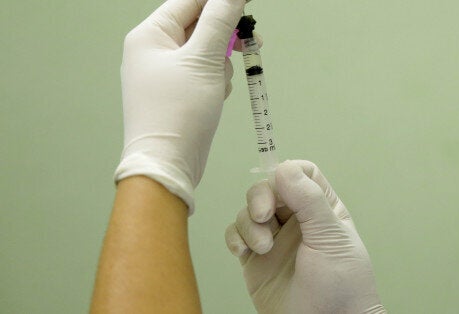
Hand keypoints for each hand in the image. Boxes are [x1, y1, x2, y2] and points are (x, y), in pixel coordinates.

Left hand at [114, 0, 244, 213]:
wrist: (168, 165)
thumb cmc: (177, 113)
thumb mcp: (204, 59)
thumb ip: (220, 20)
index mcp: (150, 35)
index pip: (190, 1)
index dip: (220, 2)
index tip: (247, 6)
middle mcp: (154, 51)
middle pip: (200, 25)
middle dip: (225, 37)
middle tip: (252, 41)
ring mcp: (165, 74)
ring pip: (206, 52)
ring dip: (221, 64)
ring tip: (219, 85)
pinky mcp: (178, 94)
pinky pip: (204, 74)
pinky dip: (216, 82)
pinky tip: (215, 97)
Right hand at [225, 160, 385, 313]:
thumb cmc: (342, 286)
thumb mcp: (331, 238)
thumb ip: (310, 201)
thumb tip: (285, 168)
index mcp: (322, 210)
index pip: (302, 174)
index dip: (287, 173)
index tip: (280, 185)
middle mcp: (297, 221)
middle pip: (269, 188)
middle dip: (260, 198)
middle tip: (264, 215)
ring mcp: (274, 239)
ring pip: (248, 211)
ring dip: (249, 225)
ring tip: (263, 248)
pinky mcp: (255, 260)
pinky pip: (236, 235)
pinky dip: (235, 238)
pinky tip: (244, 252)